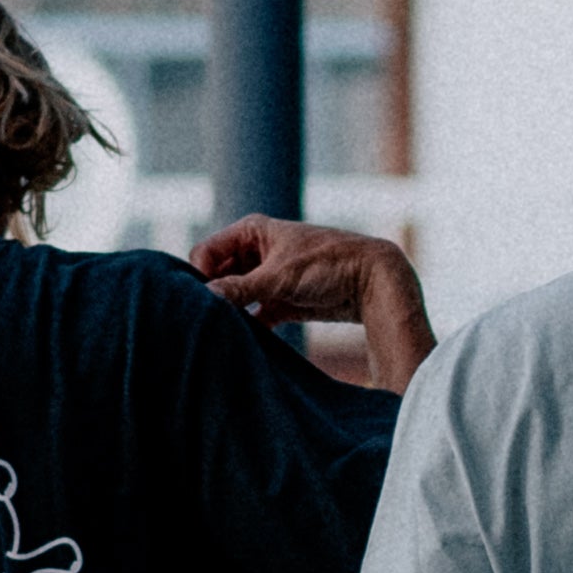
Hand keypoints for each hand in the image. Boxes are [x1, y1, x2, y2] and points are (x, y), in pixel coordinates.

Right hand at [193, 216, 399, 326]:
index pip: (206, 253)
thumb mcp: (279, 277)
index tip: (203, 301)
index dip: (200, 276)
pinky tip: (244, 340)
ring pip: (235, 297)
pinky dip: (249, 326)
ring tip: (222, 332)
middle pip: (217, 276)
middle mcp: (256, 251)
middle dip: (213, 296)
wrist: (372, 281)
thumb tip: (204, 299)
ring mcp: (267, 277)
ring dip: (230, 313)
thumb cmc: (327, 264)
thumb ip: (239, 289)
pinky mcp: (280, 301)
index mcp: (251, 231)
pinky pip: (253, 315)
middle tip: (208, 320)